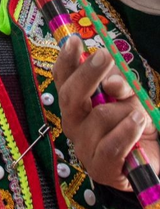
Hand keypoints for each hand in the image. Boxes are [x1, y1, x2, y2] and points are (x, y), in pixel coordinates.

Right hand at [53, 36, 159, 191]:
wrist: (146, 159)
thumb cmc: (131, 121)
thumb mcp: (129, 95)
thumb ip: (121, 85)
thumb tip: (112, 83)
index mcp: (75, 101)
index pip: (62, 77)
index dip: (66, 59)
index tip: (75, 41)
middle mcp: (73, 122)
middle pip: (70, 95)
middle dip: (88, 73)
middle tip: (105, 56)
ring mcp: (83, 146)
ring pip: (100, 117)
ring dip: (126, 111)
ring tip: (139, 115)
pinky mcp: (98, 167)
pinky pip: (111, 145)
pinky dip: (128, 131)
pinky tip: (138, 124)